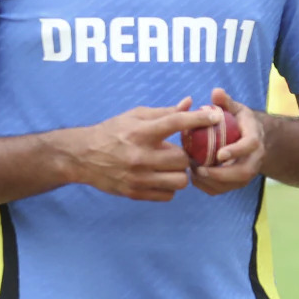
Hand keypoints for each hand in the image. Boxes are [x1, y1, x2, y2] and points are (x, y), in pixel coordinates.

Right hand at [66, 98, 213, 201]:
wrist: (82, 156)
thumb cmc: (112, 132)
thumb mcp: (135, 116)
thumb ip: (164, 112)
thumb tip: (190, 103)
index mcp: (141, 132)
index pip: (176, 123)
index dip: (199, 119)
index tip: (215, 117)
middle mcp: (140, 156)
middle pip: (183, 160)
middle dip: (186, 155)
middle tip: (182, 151)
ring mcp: (138, 178)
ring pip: (179, 181)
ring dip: (180, 173)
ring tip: (172, 166)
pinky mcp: (135, 193)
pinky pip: (167, 195)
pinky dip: (169, 187)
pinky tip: (162, 177)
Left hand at [189, 88, 265, 196]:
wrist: (253, 140)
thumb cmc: (240, 122)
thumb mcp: (236, 109)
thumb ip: (226, 102)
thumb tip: (215, 92)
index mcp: (255, 139)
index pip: (249, 147)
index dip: (236, 151)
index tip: (219, 154)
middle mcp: (254, 159)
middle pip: (243, 173)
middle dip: (220, 174)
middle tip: (199, 169)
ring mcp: (247, 174)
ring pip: (232, 185)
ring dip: (211, 181)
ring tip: (192, 172)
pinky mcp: (237, 183)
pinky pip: (222, 190)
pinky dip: (207, 186)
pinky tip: (194, 177)